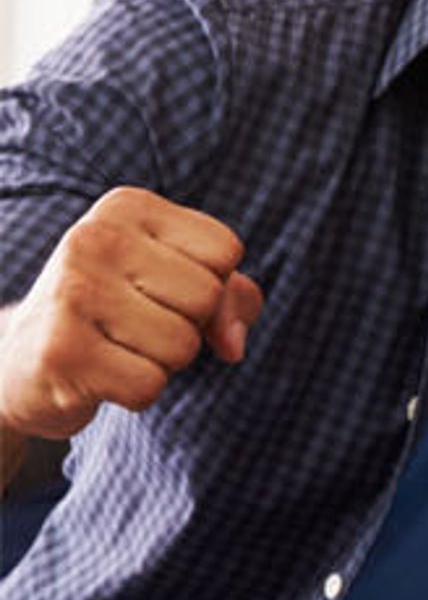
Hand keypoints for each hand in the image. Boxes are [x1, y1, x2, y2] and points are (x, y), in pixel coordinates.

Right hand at [0, 188, 262, 438]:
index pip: (224, 251)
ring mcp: (72, 293)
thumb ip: (230, 299)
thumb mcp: (177, 284)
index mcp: (126, 207)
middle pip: (207, 297)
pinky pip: (149, 385)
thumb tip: (234, 345)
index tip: (161, 289)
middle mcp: (93, 238)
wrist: (19, 360)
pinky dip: (136, 392)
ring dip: (162, 362)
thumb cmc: (118, 313)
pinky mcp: (61, 351)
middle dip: (188, 326)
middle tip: (135, 324)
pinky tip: (99, 374)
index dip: (212, 286)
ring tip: (116, 347)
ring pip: (182, 345)